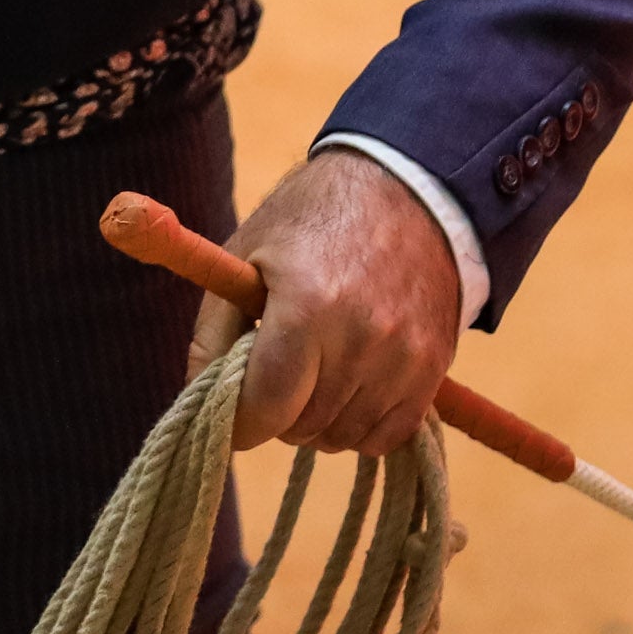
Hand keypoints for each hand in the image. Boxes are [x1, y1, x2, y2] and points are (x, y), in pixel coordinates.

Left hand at [188, 148, 461, 454]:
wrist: (405, 194)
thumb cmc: (310, 220)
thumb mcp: (245, 255)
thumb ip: (213, 333)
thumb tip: (199, 399)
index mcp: (307, 304)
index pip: (267, 405)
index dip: (240, 422)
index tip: (233, 416)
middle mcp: (361, 339)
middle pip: (303, 427)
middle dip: (277, 413)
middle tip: (274, 371)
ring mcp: (404, 360)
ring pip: (342, 439)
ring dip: (317, 420)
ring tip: (312, 368)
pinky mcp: (433, 372)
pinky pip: (384, 438)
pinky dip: (358, 425)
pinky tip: (347, 382)